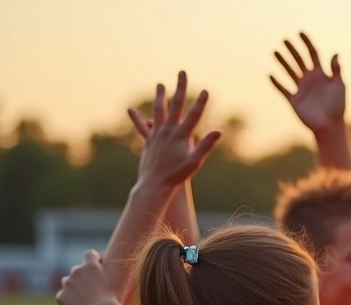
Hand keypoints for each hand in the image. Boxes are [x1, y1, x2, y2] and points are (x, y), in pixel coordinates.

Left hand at [56, 251, 121, 304]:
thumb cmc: (112, 297)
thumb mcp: (114, 278)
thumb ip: (107, 267)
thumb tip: (104, 263)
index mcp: (90, 265)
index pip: (89, 254)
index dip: (93, 259)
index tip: (97, 265)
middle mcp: (76, 271)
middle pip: (77, 270)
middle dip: (82, 276)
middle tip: (92, 288)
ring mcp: (67, 283)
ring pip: (68, 282)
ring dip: (74, 286)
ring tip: (84, 298)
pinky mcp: (61, 296)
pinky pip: (64, 295)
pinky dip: (69, 299)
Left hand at [128, 71, 221, 188]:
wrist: (155, 184)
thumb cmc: (177, 175)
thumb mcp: (195, 161)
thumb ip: (206, 145)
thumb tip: (219, 131)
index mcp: (181, 135)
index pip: (194, 115)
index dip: (201, 102)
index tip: (206, 90)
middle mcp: (168, 131)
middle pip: (176, 104)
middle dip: (180, 88)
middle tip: (182, 73)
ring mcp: (157, 134)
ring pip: (158, 110)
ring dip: (160, 96)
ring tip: (160, 85)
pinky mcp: (148, 141)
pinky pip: (142, 127)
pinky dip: (137, 118)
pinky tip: (131, 110)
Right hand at [271, 32, 345, 133]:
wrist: (330, 125)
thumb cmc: (338, 106)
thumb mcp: (339, 86)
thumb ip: (336, 70)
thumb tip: (335, 53)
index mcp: (321, 74)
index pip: (313, 54)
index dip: (307, 43)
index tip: (300, 33)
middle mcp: (310, 79)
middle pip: (299, 60)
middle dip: (292, 50)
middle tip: (284, 39)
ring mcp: (301, 89)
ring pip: (289, 72)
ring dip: (282, 62)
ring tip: (275, 51)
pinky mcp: (294, 100)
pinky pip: (283, 89)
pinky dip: (277, 83)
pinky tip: (271, 75)